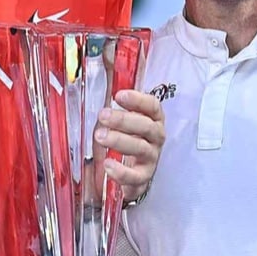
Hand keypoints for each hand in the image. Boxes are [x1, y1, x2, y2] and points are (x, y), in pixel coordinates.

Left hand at [95, 89, 164, 205]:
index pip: (152, 106)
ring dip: (120, 141)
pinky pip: (136, 176)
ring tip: (100, 137)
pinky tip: (108, 165)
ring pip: (141, 148)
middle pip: (146, 126)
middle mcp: (156, 137)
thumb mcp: (125, 122)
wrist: (135, 173)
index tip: (119, 95)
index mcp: (153, 120)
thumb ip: (116, 106)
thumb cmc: (129, 140)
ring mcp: (151, 157)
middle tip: (103, 116)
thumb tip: (103, 78)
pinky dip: (122, 172)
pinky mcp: (144, 177)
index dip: (138, 100)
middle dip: (124, 120)